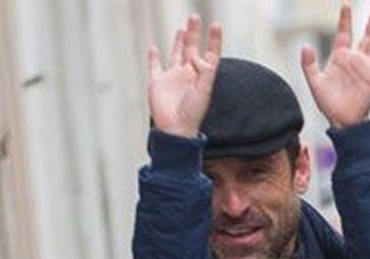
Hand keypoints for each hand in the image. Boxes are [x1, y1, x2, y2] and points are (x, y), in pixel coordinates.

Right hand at [147, 15, 221, 137]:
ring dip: (179, 41)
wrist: (176, 129)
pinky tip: (154, 48)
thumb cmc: (193, 113)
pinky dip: (154, 57)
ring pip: (176, 54)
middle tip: (195, 17)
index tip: (216, 25)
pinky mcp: (158, 82)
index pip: (210, 54)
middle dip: (194, 34)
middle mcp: (188, 74)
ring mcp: (173, 77)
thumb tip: (197, 56)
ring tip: (183, 28)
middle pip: (192, 49)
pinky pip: (155, 66)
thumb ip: (204, 72)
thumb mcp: (203, 91)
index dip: (213, 41)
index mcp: (202, 76)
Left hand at [301, 2, 369, 128]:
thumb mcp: (314, 82)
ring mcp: (366, 69)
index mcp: (340, 57)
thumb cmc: (328, 103)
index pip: (345, 33)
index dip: (346, 19)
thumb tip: (305, 46)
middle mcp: (355, 60)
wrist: (341, 121)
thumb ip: (309, 64)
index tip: (346, 4)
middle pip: (366, 36)